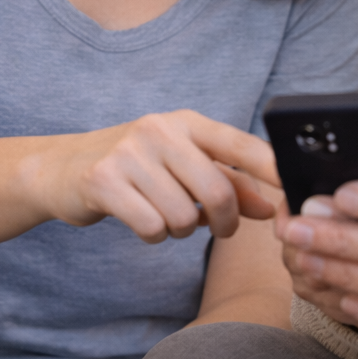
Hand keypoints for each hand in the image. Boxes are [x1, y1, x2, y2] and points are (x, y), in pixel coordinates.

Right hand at [22, 110, 279, 242]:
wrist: (62, 169)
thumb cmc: (136, 168)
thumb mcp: (183, 165)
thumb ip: (228, 183)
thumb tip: (270, 207)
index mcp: (187, 122)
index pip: (240, 144)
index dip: (271, 169)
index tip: (294, 193)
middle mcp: (160, 130)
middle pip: (217, 189)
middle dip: (225, 221)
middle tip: (220, 229)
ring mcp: (130, 153)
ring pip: (184, 215)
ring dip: (182, 230)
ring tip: (166, 217)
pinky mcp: (104, 181)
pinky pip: (152, 228)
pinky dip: (155, 236)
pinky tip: (141, 220)